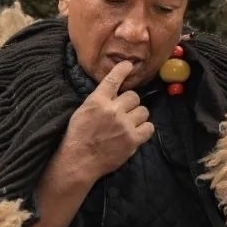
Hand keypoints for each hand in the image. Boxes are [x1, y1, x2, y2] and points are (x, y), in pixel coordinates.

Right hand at [55, 60, 154, 182]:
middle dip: (130, 103)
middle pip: (134, 96)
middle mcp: (113, 110)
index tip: (128, 65)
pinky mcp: (133, 140)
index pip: (113, 80)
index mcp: (97, 101)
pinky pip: (149, 127)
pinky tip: (136, 132)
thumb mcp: (82, 112)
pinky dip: (144, 129)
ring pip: (143, 111)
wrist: (79, 161)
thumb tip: (113, 94)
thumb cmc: (77, 136)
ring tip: (129, 124)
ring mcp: (125, 125)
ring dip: (137, 116)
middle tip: (124, 112)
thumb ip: (98, 101)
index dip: (122, 70)